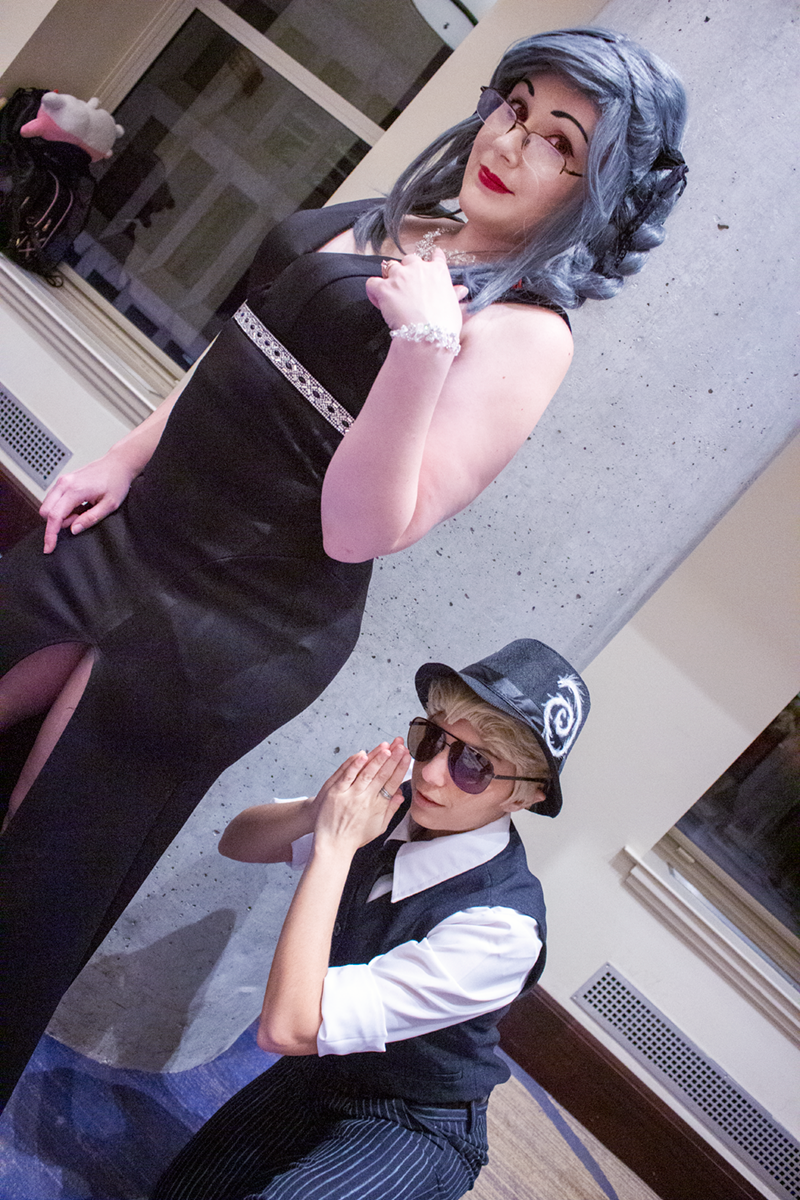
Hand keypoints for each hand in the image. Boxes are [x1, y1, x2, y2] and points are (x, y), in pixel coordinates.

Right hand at [39, 453, 137, 552]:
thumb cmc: (116, 482)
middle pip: (45, 511)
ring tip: (82, 511)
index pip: (54, 516)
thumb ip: (91, 518)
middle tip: (78, 520)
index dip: (50, 535)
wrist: (118, 464)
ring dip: (61, 515)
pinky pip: (54, 499)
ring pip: (48, 505)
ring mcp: (62, 480)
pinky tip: (79, 506)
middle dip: (57, 523)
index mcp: (74, 490)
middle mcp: (64, 483)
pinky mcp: (64, 481)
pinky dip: (62, 507)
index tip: (49, 548)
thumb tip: (74, 530)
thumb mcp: (109, 505)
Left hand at [313, 737, 409, 854]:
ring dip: (378, 758)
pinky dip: (354, 765)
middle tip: (401, 745)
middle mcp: (366, 799)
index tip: (406, 756)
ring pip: (367, 773)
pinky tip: (363, 754)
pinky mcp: (336, 793)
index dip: (401, 767)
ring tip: (387, 746)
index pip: (393, 782)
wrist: (334, 845)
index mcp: (378, 806)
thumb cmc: (355, 837)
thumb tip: (400, 796)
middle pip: (383, 774)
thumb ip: (390, 810)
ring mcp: (351, 795)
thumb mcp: (379, 827)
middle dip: (393, 758)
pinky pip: (347, 776)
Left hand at [365, 249, 467, 337]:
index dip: (431, 258)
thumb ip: (454, 295)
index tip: (429, 262)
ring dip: (390, 279)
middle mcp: (419, 269)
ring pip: (390, 268)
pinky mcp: (385, 288)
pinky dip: (373, 291)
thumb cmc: (445, 325)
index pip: (435, 257)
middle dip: (407, 270)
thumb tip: (461, 290)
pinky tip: (377, 299)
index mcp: (438, 272)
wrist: (429, 337)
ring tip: (391, 295)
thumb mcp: (454, 308)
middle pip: (409, 259)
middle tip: (406, 287)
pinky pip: (373, 283)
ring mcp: (401, 276)